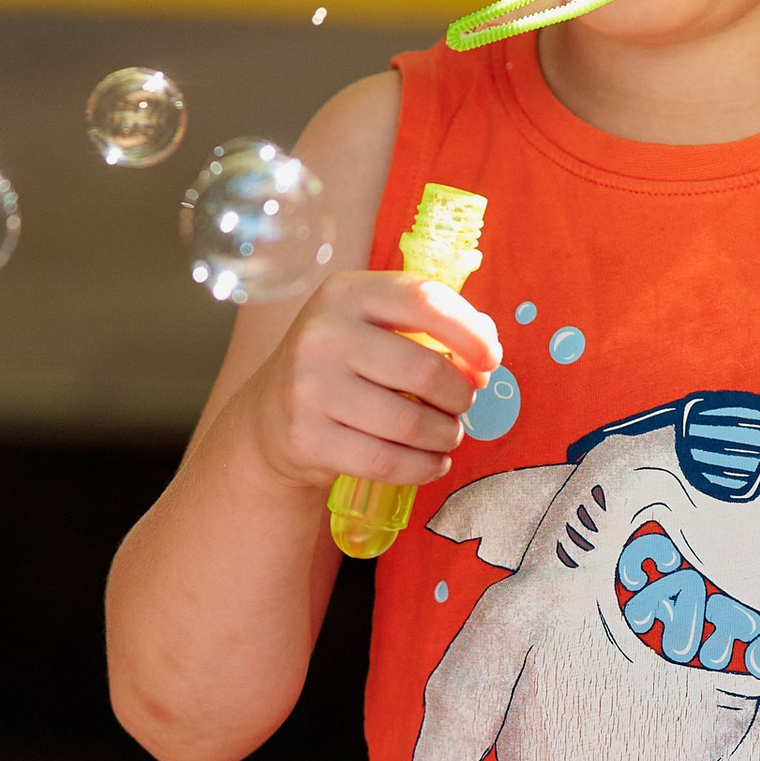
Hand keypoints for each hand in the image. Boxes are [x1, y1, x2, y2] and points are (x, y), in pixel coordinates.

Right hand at [240, 271, 502, 496]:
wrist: (270, 416)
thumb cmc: (341, 364)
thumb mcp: (370, 325)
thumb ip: (428, 324)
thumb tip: (486, 350)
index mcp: (346, 293)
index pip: (424, 300)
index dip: (470, 332)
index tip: (490, 359)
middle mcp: (323, 335)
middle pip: (426, 370)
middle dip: (461, 395)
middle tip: (462, 405)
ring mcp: (310, 388)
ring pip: (411, 423)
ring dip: (446, 435)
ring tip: (447, 435)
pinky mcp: (307, 438)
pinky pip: (388, 462)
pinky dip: (424, 467)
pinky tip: (432, 462)